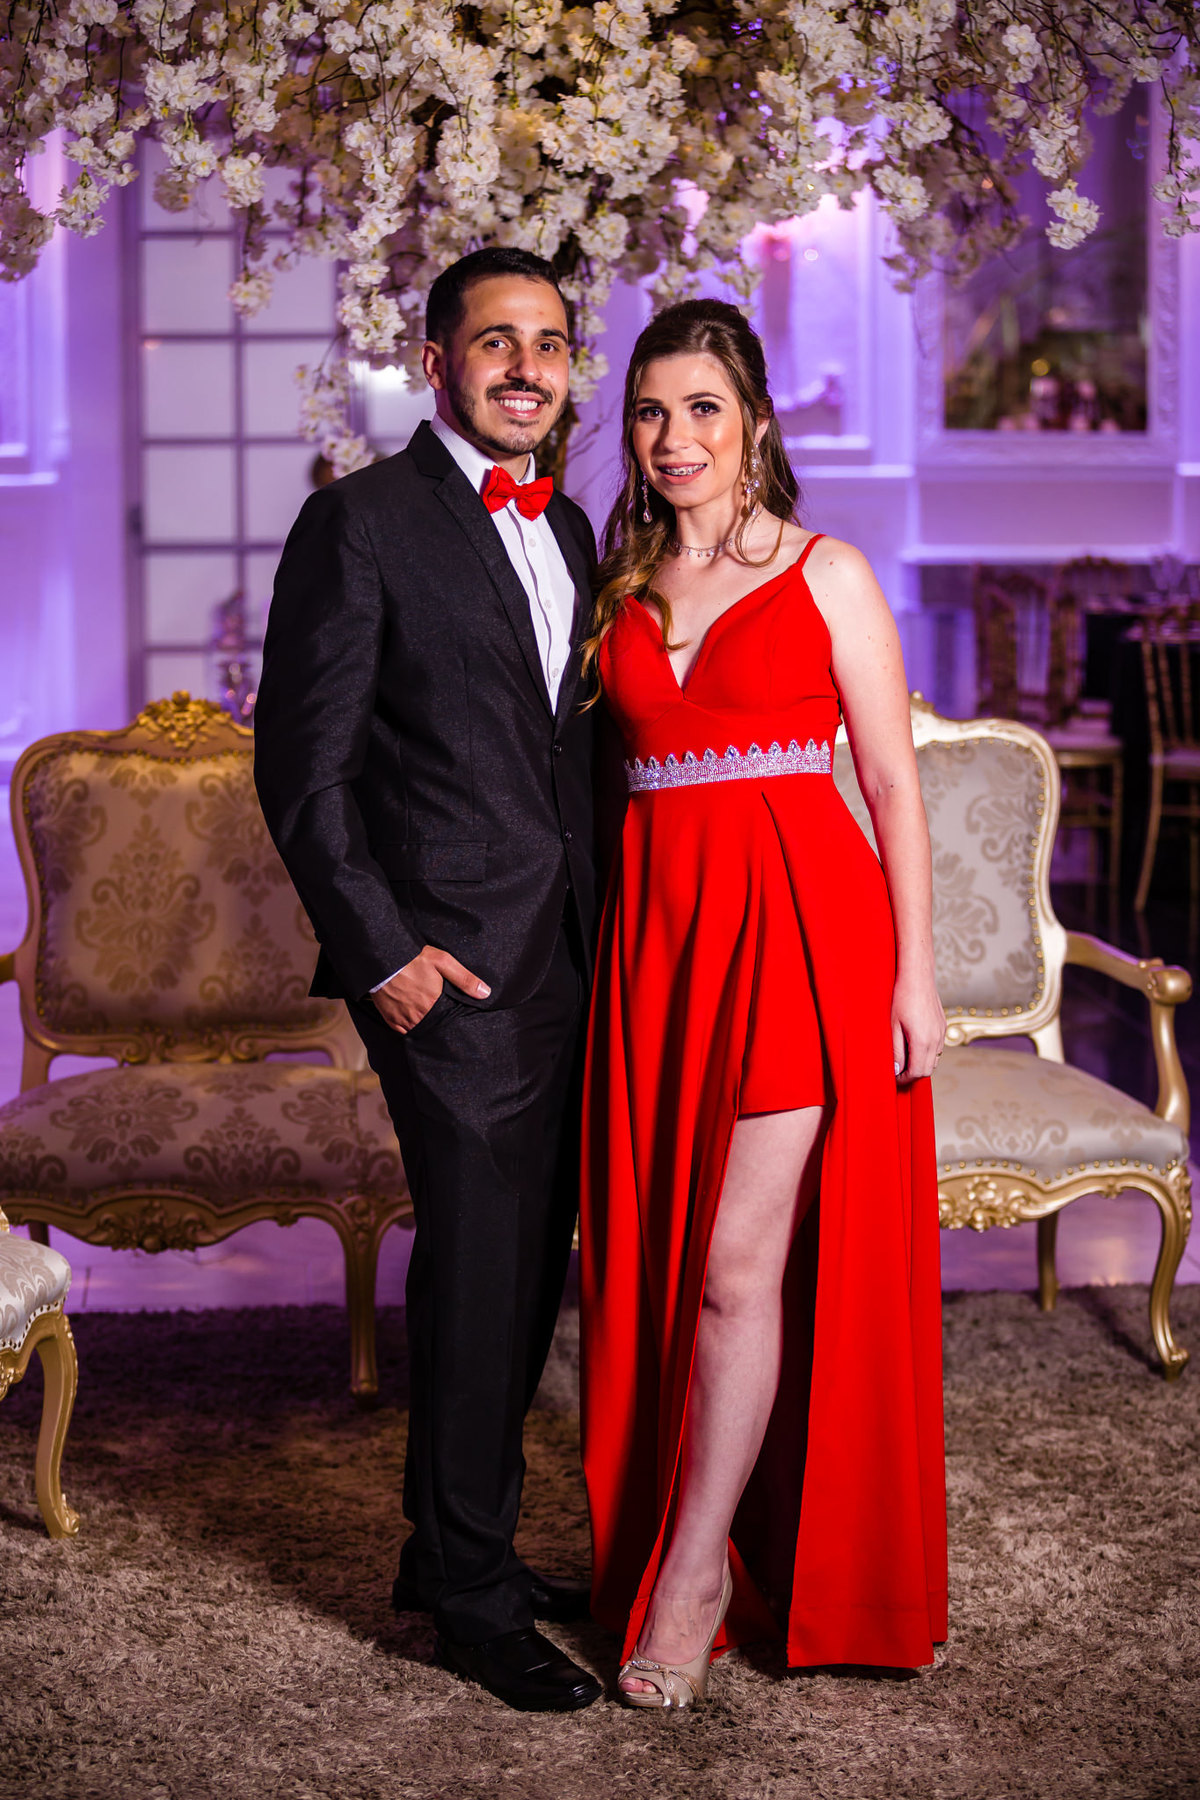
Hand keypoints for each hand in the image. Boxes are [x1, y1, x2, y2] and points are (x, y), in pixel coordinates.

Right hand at [372, 946, 490, 1033]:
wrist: (382, 959)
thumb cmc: (413, 959)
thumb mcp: (443, 962)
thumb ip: (465, 979)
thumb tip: (485, 993)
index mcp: (434, 1004)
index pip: (449, 1020)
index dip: (451, 1018)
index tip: (454, 1016)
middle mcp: (419, 1016)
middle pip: (434, 1026)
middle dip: (438, 1022)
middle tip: (439, 1014)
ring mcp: (403, 1020)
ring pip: (419, 1030)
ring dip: (424, 1025)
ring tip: (426, 1015)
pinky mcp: (391, 1019)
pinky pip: (403, 1031)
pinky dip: (409, 1026)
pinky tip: (412, 1017)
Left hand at [891, 971, 945, 1084]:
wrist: (917, 976)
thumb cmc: (901, 998)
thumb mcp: (892, 1026)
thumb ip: (896, 1050)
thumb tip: (897, 1070)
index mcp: (922, 1042)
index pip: (917, 1072)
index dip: (904, 1079)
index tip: (893, 1078)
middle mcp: (936, 1040)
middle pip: (927, 1069)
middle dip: (912, 1074)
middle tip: (897, 1071)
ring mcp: (941, 1033)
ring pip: (934, 1060)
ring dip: (920, 1064)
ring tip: (904, 1059)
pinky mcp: (942, 1026)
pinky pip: (938, 1048)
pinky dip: (927, 1053)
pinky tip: (914, 1046)